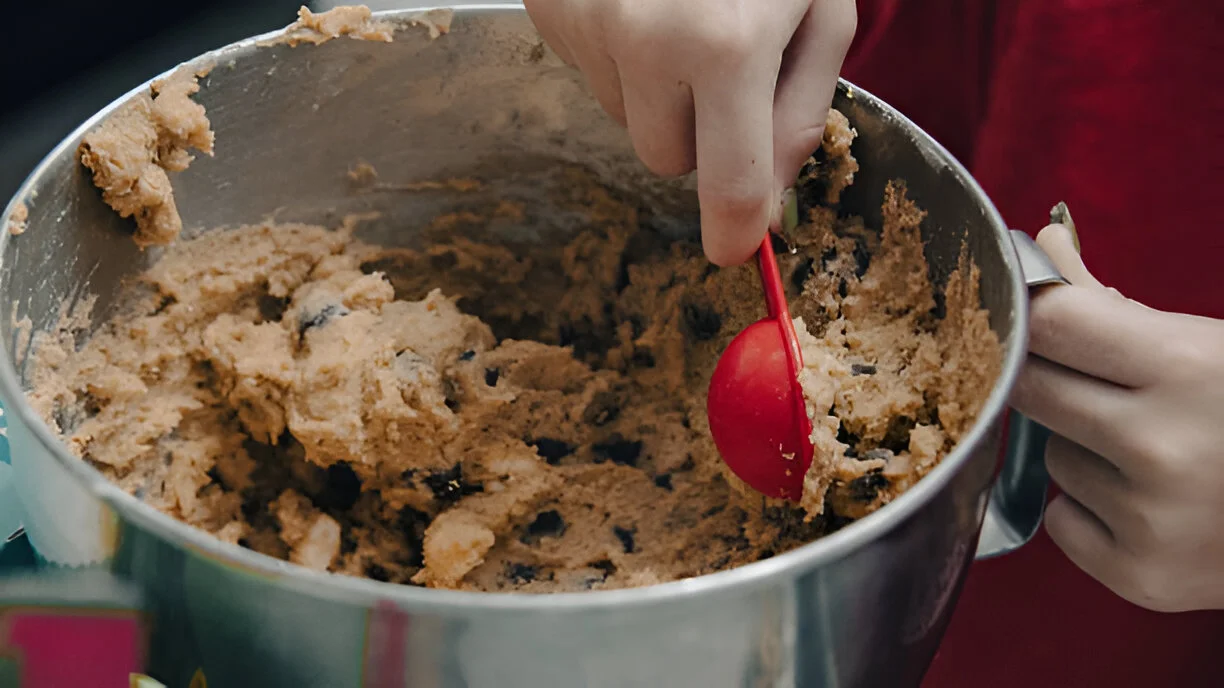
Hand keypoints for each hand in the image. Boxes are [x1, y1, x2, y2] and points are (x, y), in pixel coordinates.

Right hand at [524, 0, 856, 265]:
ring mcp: (584, 27)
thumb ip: (801, 108)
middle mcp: (644, 46)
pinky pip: (588, 73)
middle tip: (720, 64)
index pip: (728, 184)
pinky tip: (638, 0)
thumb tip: (769, 198)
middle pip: (664, 160)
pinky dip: (617, 53)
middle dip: (697, 132)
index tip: (732, 249)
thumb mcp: (819, 8)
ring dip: (655, 89)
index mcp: (725, 48)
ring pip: (623, 118)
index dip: (734, 229)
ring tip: (678, 14)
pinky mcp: (547, 10)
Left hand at [1011, 221, 1223, 611]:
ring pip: (1051, 455)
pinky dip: (1092, 512)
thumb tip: (1041, 249)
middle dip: (1051, 378)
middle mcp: (1162, 446)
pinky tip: (1151, 505)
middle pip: (1030, 387)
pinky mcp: (1141, 575)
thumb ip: (1113, 305)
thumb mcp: (1208, 344)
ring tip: (1156, 454)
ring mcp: (1150, 518)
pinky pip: (1062, 520)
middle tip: (1099, 386)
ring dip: (1083, 449)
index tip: (1038, 319)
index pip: (1049, 324)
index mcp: (1188, 369)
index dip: (1035, 317)